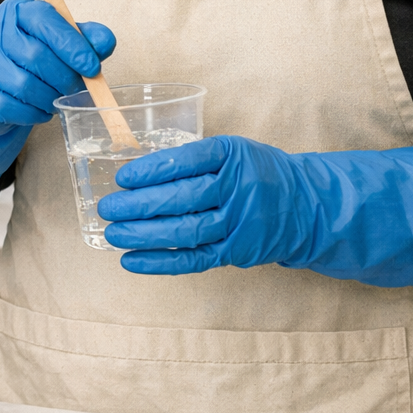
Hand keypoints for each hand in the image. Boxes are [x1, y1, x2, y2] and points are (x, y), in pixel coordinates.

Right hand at [0, 0, 114, 129]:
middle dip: (64, 77)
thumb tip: (105, 42)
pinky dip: (30, 114)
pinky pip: (7, 107)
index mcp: (17, 11)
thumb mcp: (57, 43)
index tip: (92, 67)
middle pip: (35, 55)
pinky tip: (39, 111)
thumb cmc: (27, 60)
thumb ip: (84, 39)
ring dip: (48, 98)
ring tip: (57, 100)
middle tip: (77, 89)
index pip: (46, 20)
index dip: (72, 45)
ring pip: (22, 84)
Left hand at [98, 135, 412, 296]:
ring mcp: (239, 222)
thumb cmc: (257, 171)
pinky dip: (160, 261)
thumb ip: (195, 158)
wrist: (304, 204)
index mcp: (233, 154)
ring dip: (143, 234)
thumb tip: (137, 168)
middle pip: (182, 197)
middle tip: (107, 208)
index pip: (186, 160)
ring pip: (184, 230)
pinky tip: (131, 260)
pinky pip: (193, 259)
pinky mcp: (236, 251)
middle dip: (139, 204)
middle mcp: (237, 187)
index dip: (152, 170)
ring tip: (111, 234)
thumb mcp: (234, 150)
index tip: (123, 176)